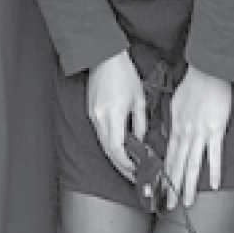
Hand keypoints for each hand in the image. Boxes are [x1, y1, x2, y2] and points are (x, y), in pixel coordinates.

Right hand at [86, 51, 143, 183]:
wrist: (104, 56)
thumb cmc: (124, 74)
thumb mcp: (139, 99)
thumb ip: (141, 123)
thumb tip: (142, 140)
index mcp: (113, 115)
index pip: (117, 149)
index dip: (126, 164)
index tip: (138, 172)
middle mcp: (99, 119)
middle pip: (109, 151)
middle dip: (122, 166)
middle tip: (135, 176)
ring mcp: (93, 115)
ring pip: (104, 144)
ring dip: (116, 156)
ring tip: (131, 165)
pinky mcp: (91, 112)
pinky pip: (101, 134)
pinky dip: (111, 144)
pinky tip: (121, 148)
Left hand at [165, 67, 232, 208]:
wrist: (207, 72)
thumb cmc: (192, 86)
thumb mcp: (175, 105)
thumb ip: (171, 123)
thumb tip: (168, 137)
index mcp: (175, 129)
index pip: (167, 158)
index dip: (163, 176)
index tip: (160, 190)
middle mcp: (184, 134)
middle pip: (177, 166)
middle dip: (172, 188)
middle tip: (169, 206)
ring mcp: (199, 134)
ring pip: (192, 164)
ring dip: (189, 185)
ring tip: (187, 202)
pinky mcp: (215, 131)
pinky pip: (214, 155)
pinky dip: (214, 171)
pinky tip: (214, 185)